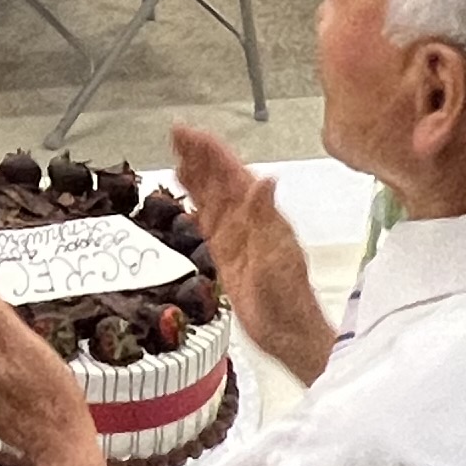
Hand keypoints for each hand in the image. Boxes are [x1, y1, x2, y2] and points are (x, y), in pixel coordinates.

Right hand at [170, 127, 332, 383]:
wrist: (287, 332)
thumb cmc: (289, 297)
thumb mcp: (278, 254)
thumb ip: (267, 217)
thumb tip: (266, 180)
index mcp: (262, 214)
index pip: (232, 174)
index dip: (211, 152)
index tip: (190, 134)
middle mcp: (249, 220)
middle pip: (218, 179)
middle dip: (198, 155)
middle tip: (176, 134)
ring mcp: (237, 236)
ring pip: (210, 198)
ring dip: (195, 176)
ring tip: (177, 156)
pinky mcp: (226, 255)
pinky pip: (207, 223)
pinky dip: (196, 207)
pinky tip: (187, 198)